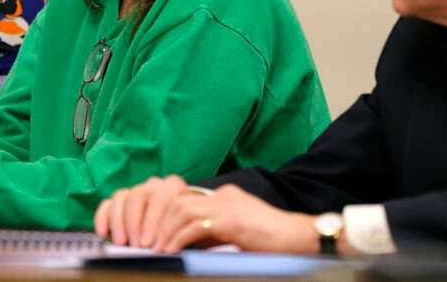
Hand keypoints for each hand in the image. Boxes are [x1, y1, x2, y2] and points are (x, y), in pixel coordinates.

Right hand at [95, 175, 191, 246]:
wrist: (183, 219)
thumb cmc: (185, 226)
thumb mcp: (185, 226)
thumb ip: (176, 231)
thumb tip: (164, 246)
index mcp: (173, 186)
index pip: (159, 200)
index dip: (152, 222)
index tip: (147, 243)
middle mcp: (153, 184)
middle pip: (137, 196)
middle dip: (134, 223)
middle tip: (134, 245)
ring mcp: (136, 190)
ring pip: (121, 198)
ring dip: (119, 222)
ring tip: (121, 243)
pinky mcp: (120, 199)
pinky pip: (107, 204)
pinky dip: (103, 218)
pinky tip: (102, 233)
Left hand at [149, 183, 319, 253]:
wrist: (301, 238)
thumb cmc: (272, 241)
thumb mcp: (236, 234)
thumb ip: (213, 234)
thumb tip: (186, 244)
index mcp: (224, 196)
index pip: (184, 199)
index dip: (164, 216)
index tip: (152, 234)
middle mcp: (223, 195)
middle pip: (177, 201)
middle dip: (157, 222)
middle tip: (145, 242)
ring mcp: (227, 205)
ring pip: (181, 210)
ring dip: (164, 231)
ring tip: (154, 250)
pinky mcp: (232, 220)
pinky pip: (195, 224)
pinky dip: (178, 238)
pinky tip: (170, 252)